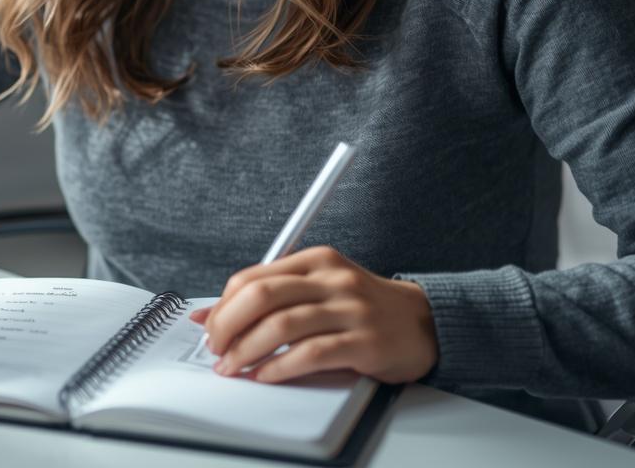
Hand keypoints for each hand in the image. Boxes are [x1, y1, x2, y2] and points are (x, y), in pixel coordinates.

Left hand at [190, 246, 436, 383]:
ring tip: (233, 366)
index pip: (253, 277)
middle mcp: (332, 280)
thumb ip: (272, 298)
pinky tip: (266, 374)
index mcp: (316, 260)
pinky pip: (312, 353)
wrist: (425, 323)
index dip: (223, 305)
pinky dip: (281, 366)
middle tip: (215, 348)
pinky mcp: (365, 341)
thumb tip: (209, 315)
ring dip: (247, 350)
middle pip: (262, 296)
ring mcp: (350, 309)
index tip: (209, 326)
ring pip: (282, 325)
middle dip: (228, 326)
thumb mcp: (320, 289)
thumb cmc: (364, 307)